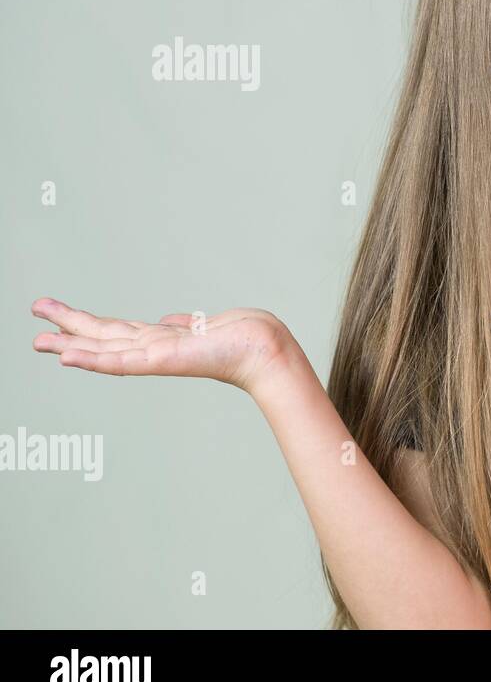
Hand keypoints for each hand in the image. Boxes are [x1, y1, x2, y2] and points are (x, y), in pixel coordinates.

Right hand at [30, 299, 299, 395]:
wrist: (264, 350)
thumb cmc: (244, 338)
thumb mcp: (207, 325)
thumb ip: (184, 325)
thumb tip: (170, 320)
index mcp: (163, 340)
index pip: (117, 332)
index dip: (88, 327)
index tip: (60, 319)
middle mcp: (155, 349)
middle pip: (102, 338)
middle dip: (68, 330)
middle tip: (34, 324)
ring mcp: (156, 356)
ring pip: (104, 349)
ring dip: (70, 345)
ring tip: (39, 342)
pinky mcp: (163, 360)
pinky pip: (122, 362)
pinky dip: (93, 360)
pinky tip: (68, 356)